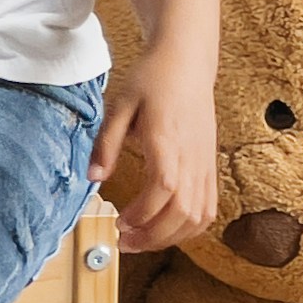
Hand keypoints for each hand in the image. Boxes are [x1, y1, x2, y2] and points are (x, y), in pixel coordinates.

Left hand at [88, 37, 219, 253]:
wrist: (187, 62)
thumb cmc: (153, 79)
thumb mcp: (120, 104)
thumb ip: (106, 143)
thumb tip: (93, 177)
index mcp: (166, 139)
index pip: (163, 187)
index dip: (143, 212)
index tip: (120, 221)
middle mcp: (191, 156)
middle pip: (183, 211)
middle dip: (153, 235)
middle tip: (125, 240)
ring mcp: (204, 163)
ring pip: (199, 215)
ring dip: (171, 236)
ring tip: (143, 238)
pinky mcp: (210, 166)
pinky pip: (208, 207)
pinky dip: (190, 226)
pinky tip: (167, 226)